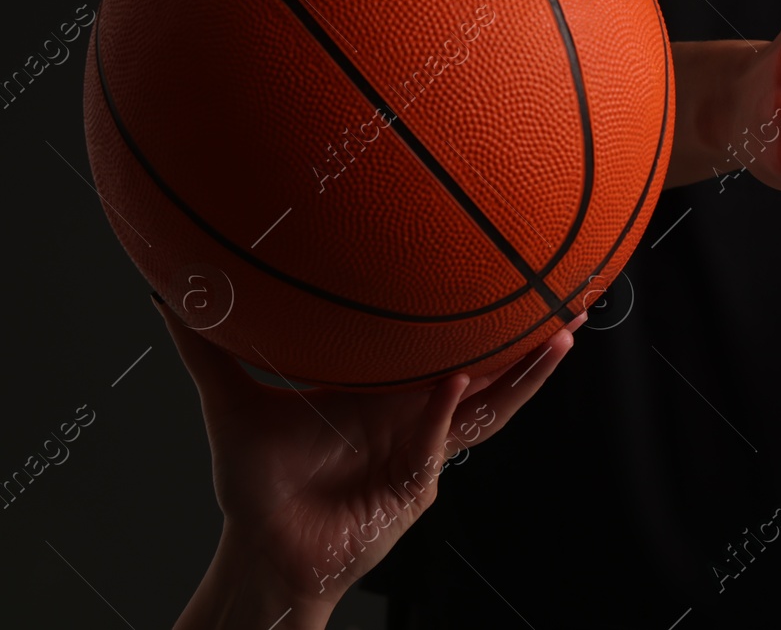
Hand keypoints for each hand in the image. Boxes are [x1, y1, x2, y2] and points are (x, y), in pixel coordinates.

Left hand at [161, 298, 578, 626]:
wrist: (260, 553)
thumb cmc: (256, 486)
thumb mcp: (232, 405)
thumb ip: (208, 349)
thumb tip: (168, 292)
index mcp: (392, 393)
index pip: (452, 347)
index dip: (486, 316)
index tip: (512, 269)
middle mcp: (419, 418)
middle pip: (493, 374)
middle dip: (535, 341)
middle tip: (570, 297)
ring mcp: (424, 454)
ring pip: (489, 412)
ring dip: (524, 378)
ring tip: (558, 338)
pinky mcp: (414, 488)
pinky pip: (433, 448)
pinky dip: (441, 418)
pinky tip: (453, 385)